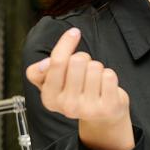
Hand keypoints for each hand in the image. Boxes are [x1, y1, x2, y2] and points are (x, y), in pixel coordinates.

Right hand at [26, 27, 133, 149]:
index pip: (56, 62)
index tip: (74, 32)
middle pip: (77, 61)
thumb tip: (44, 64)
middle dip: (83, 59)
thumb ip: (40, 72)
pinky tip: (106, 87)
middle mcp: (66, 106)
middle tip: (84, 71)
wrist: (101, 117)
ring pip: (95, 67)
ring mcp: (87, 109)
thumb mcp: (53, 84)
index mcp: (49, 97)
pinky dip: (109, 76)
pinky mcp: (107, 108)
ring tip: (95, 81)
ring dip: (97, 68)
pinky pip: (109, 76)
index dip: (66, 43)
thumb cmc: (76, 92)